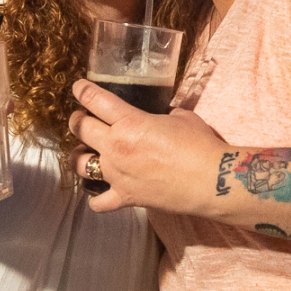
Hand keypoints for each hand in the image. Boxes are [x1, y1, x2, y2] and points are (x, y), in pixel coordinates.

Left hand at [69, 79, 226, 214]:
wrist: (214, 181)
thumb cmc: (200, 145)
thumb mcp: (181, 117)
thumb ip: (162, 116)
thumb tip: (160, 118)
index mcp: (130, 122)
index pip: (94, 100)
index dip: (82, 90)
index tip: (77, 88)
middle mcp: (116, 147)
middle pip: (80, 129)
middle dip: (77, 121)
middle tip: (81, 119)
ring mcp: (117, 175)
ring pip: (79, 164)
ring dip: (78, 156)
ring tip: (84, 153)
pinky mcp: (125, 197)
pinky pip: (98, 202)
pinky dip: (96, 198)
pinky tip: (101, 191)